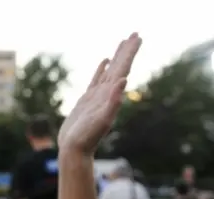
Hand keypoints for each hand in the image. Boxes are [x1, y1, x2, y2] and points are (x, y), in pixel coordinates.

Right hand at [58, 33, 141, 155]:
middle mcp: (107, 94)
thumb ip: (113, 101)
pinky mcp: (87, 101)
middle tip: (135, 34)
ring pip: (110, 71)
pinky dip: (101, 69)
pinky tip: (105, 61)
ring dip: (117, 57)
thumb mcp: (102, 120)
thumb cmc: (87, 138)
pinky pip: (96, 80)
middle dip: (127, 51)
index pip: (123, 69)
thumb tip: (124, 81)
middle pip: (119, 67)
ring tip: (123, 43)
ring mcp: (97, 96)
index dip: (130, 53)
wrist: (75, 150)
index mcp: (111, 95)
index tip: (138, 38)